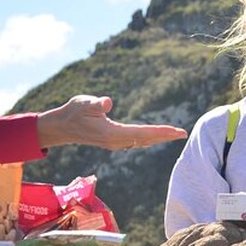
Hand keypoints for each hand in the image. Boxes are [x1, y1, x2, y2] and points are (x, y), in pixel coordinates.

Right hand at [36, 95, 186, 149]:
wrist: (62, 126)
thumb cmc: (73, 112)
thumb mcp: (83, 103)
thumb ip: (95, 104)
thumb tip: (107, 102)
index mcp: (112, 133)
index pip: (142, 132)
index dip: (160, 131)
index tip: (175, 131)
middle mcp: (116, 141)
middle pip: (146, 139)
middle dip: (165, 136)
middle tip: (184, 133)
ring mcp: (116, 143)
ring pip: (143, 141)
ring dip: (159, 138)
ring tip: (175, 134)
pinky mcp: (114, 141)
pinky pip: (137, 141)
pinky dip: (150, 138)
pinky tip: (157, 137)